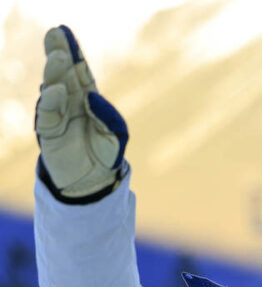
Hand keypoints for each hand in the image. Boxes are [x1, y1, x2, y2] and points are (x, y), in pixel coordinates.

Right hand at [35, 25, 127, 198]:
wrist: (93, 182)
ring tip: (58, 57)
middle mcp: (69, 102)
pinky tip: (55, 90)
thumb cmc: (106, 155)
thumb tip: (92, 98)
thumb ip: (109, 117)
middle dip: (58, 52)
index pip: (79, 71)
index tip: (63, 31)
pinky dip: (50, 101)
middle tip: (55, 33)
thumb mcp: (117, 136)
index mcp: (87, 98)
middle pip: (62, 73)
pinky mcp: (48, 132)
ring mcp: (56, 115)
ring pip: (52, 88)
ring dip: (54, 72)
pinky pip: (47, 114)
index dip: (72, 52)